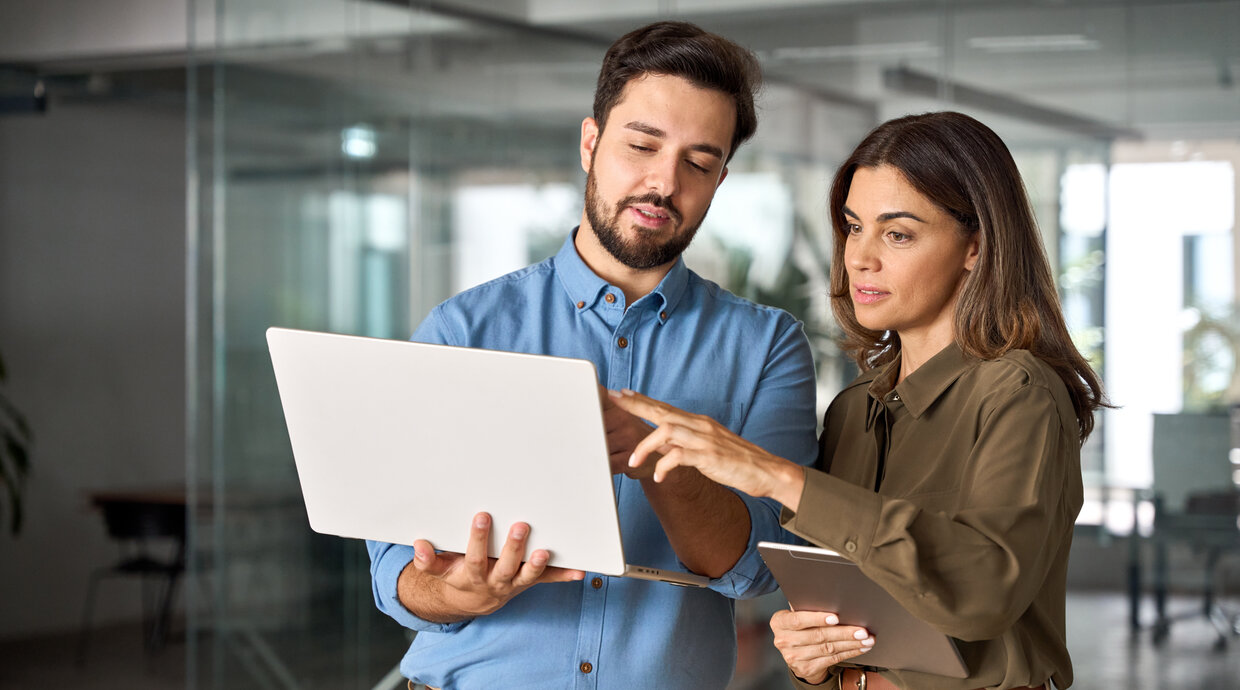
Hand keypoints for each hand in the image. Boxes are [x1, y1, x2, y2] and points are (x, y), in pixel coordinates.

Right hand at [411, 512, 583, 617]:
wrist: (472, 600)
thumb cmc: (458, 575)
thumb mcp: (439, 570)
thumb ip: (429, 561)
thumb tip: (418, 546)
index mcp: (473, 575)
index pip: (475, 557)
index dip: (477, 539)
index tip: (481, 516)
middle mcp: (496, 581)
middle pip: (505, 566)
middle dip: (513, 547)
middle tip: (521, 525)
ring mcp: (515, 583)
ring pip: (528, 576)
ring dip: (538, 565)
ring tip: (545, 551)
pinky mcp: (529, 582)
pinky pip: (548, 580)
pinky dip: (564, 576)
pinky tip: (580, 571)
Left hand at [607, 389, 804, 508]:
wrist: (767, 471)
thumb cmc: (737, 462)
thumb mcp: (707, 447)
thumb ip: (685, 443)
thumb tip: (662, 444)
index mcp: (698, 423)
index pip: (665, 407)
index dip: (642, 399)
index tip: (622, 393)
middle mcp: (700, 426)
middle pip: (662, 410)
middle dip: (635, 405)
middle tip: (613, 400)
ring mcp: (705, 440)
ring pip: (667, 430)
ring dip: (646, 445)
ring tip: (633, 460)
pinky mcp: (710, 457)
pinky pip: (680, 456)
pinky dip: (665, 465)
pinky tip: (658, 477)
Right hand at [770, 609, 874, 684]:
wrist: (796, 653)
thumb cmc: (801, 626)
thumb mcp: (798, 615)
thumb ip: (807, 607)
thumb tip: (832, 599)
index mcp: (779, 622)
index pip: (798, 620)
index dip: (817, 618)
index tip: (836, 617)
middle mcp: (783, 640)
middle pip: (818, 636)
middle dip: (843, 632)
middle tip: (861, 630)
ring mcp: (793, 657)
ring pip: (827, 648)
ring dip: (850, 644)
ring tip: (866, 639)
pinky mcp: (805, 668)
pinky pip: (832, 659)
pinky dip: (849, 653)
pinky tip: (860, 648)